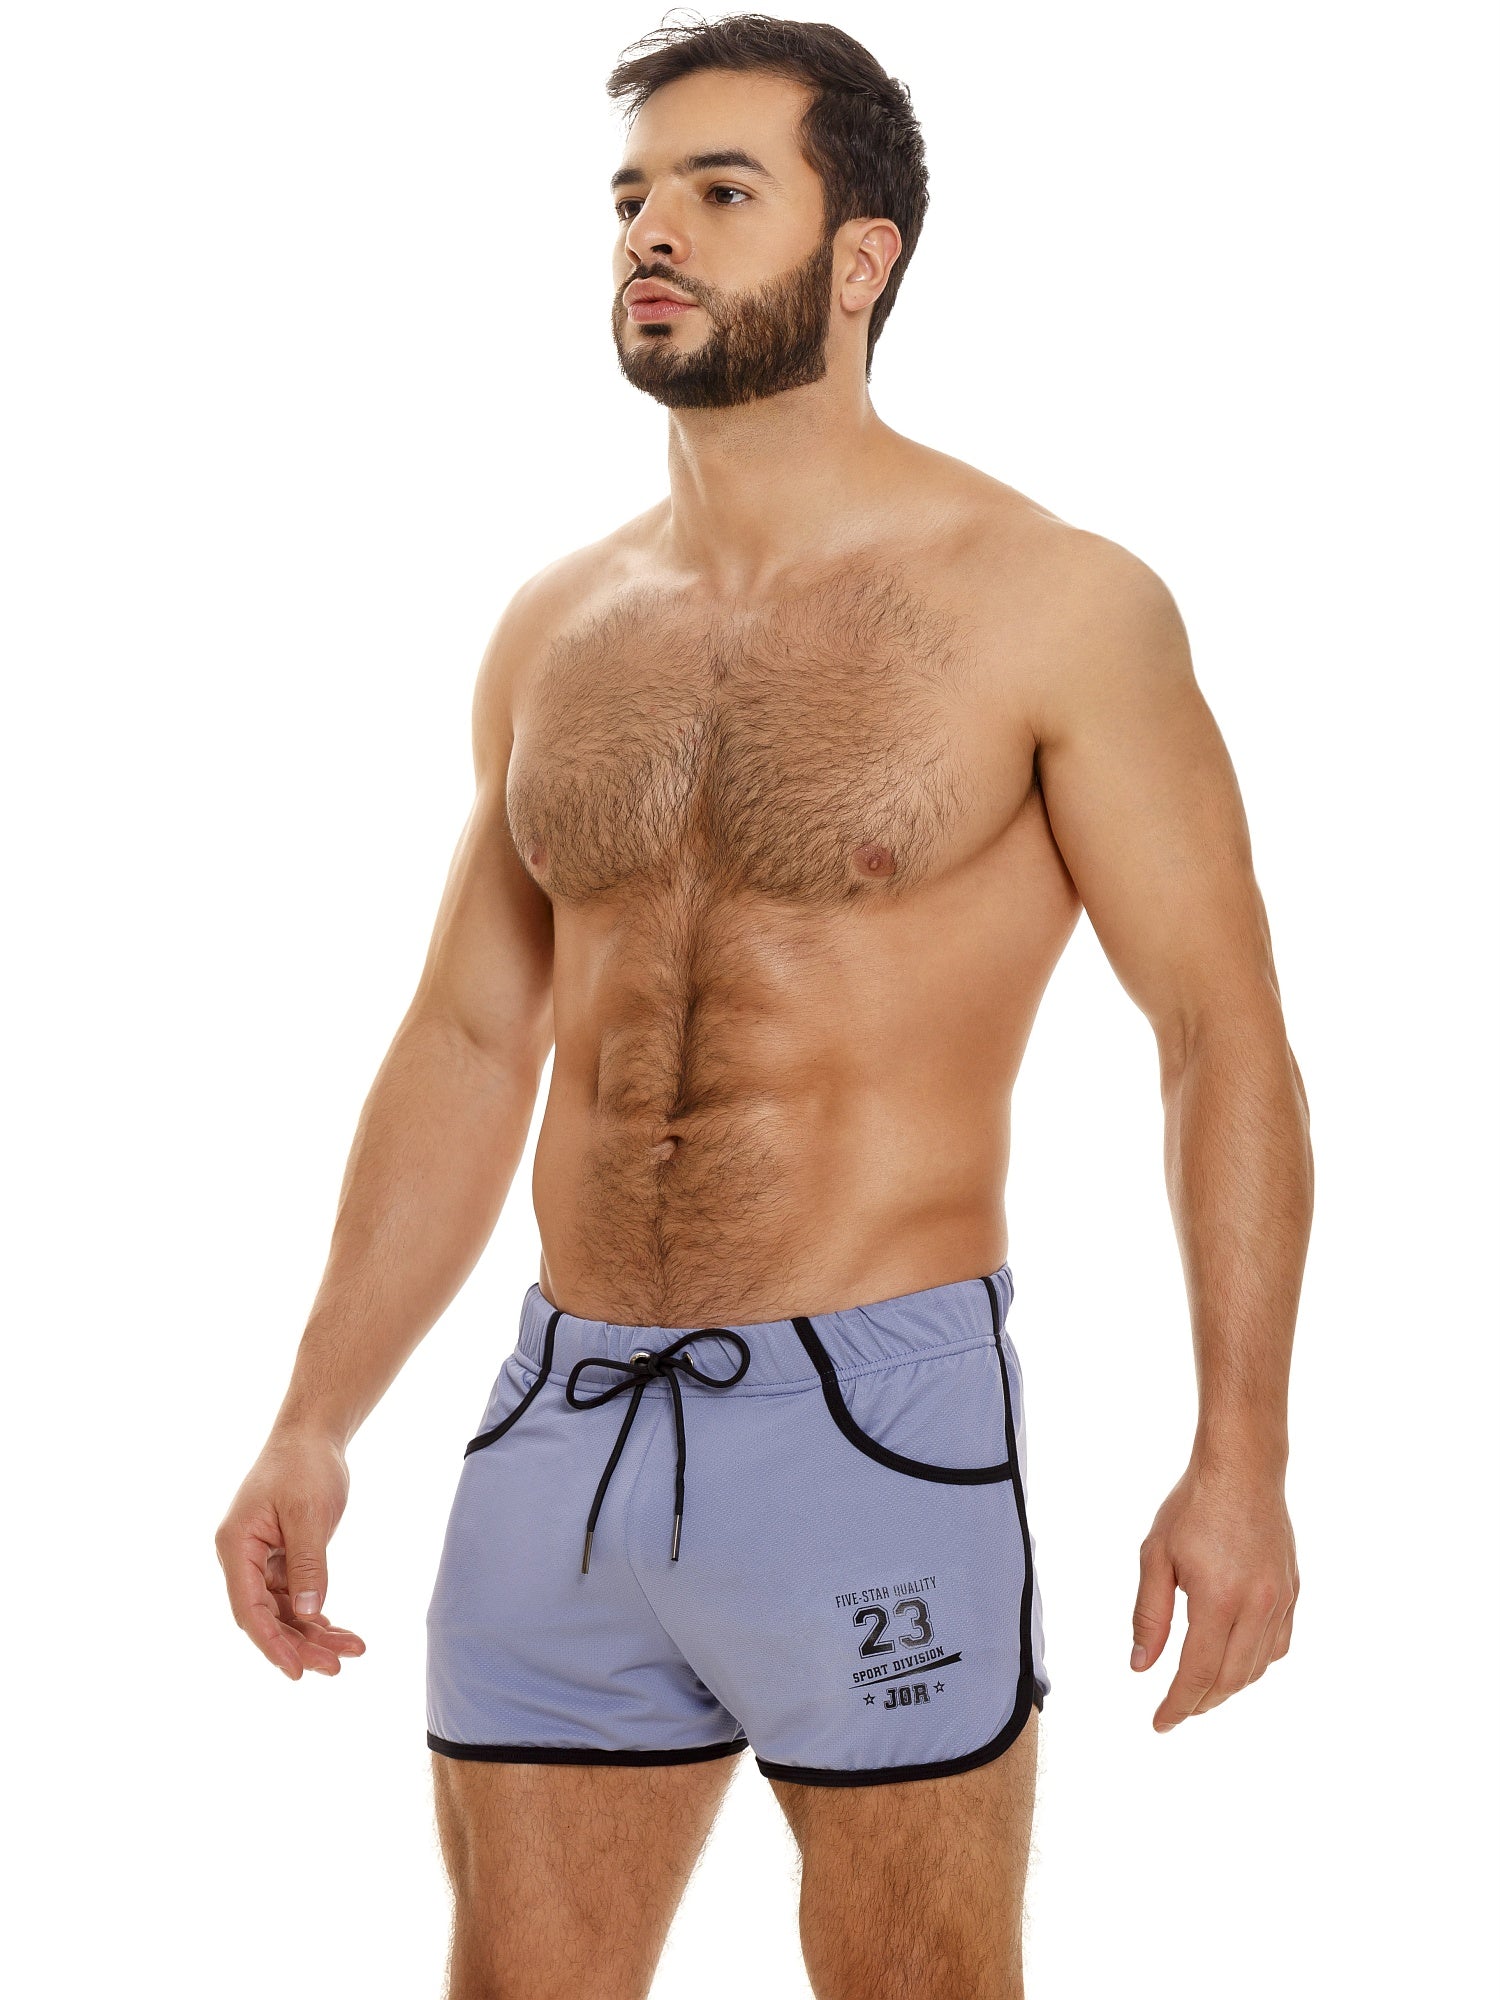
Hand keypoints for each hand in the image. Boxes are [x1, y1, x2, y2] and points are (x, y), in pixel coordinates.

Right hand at [215, 1426, 366, 1679]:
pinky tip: (338, 1631)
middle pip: (266, 1616)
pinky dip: (315, 1613)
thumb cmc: (305, 1466)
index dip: (271, 1643)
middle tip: (338, 1666)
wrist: (311, 1435)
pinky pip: (293, 1595)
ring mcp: (259, 1559)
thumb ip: (308, 1564)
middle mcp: (242, 1557)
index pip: (248, 1608)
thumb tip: (309, 1614)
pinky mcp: (279, 1557)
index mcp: (236, 1546)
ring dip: (314, 1632)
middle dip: (300, 1644)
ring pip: (283, 1610)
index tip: (297, 1671)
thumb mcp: (309, 1514)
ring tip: (353, 1650)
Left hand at [1131, 1454, 1297, 1730]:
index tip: (1160, 1723)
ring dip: (1228, 1686)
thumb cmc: (1193, 1507)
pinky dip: (1255, 1664)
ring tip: (1200, 1690)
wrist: (1242, 1469)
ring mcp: (1281, 1601)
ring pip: (1257, 1667)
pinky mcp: (1293, 1591)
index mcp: (1219, 1600)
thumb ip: (1148, 1617)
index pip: (1198, 1673)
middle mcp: (1258, 1607)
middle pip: (1230, 1679)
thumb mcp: (1156, 1557)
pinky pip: (1278, 1645)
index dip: (1178, 1704)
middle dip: (1201, 1702)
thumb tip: (1141, 1667)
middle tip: (1176, 1711)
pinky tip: (1235, 1661)